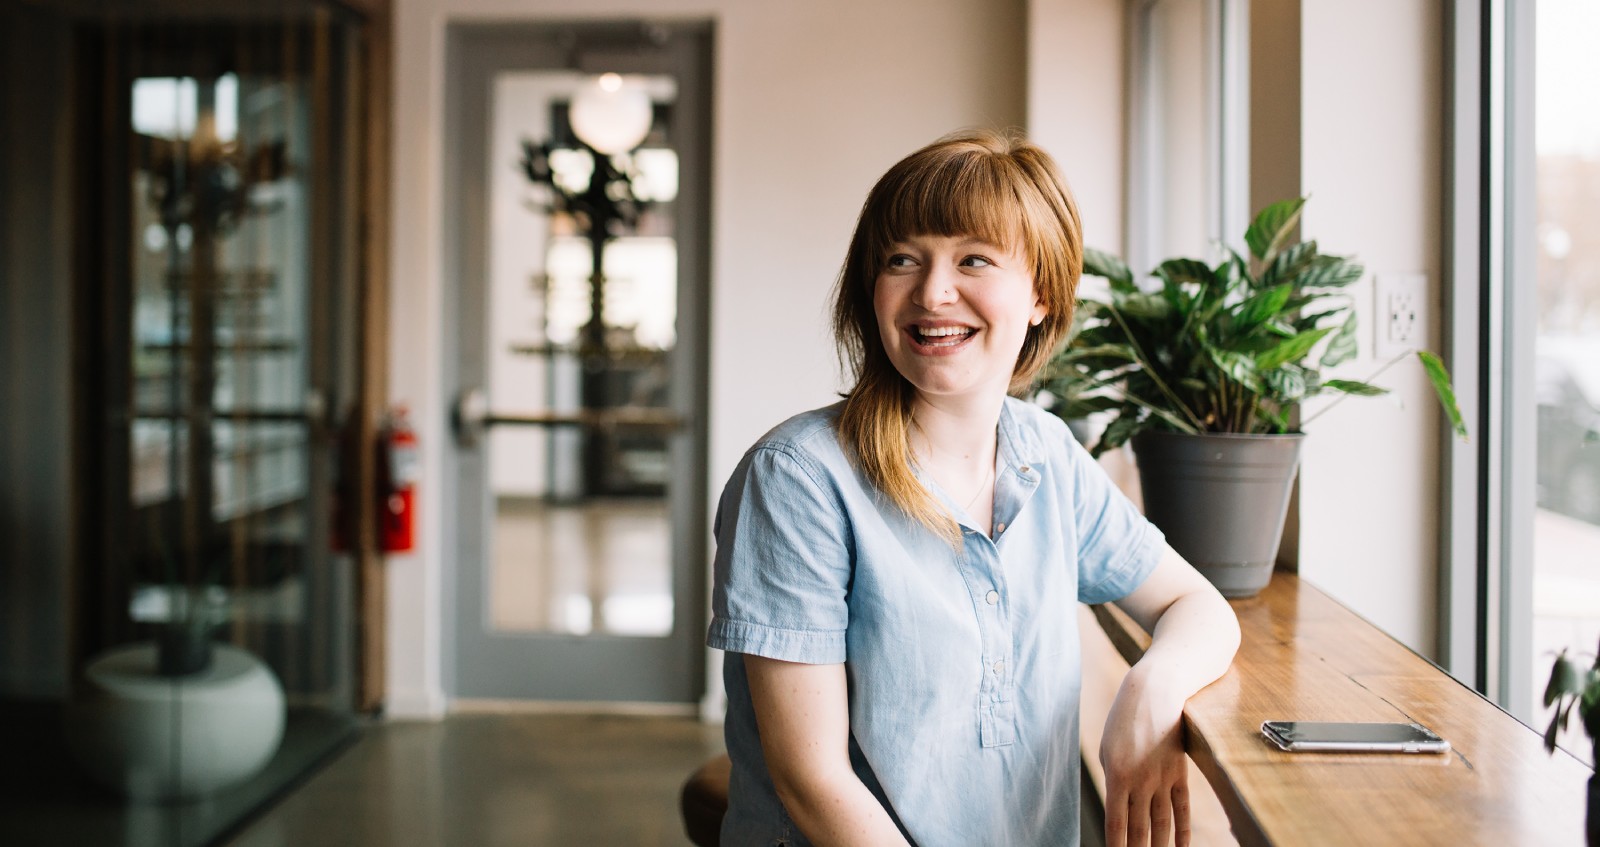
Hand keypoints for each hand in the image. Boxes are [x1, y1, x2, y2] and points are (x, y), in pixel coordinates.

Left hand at [1099, 664, 1190, 846]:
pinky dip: (1182, 832)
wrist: (1155, 692)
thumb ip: (1113, 781)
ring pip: (1162, 824)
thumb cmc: (1124, 720)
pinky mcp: (1179, 773)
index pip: (1116, 824)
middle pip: (1140, 830)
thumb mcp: (1108, 749)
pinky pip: (1182, 809)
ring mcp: (1163, 779)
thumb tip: (1118, 808)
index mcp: (1116, 776)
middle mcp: (1141, 782)